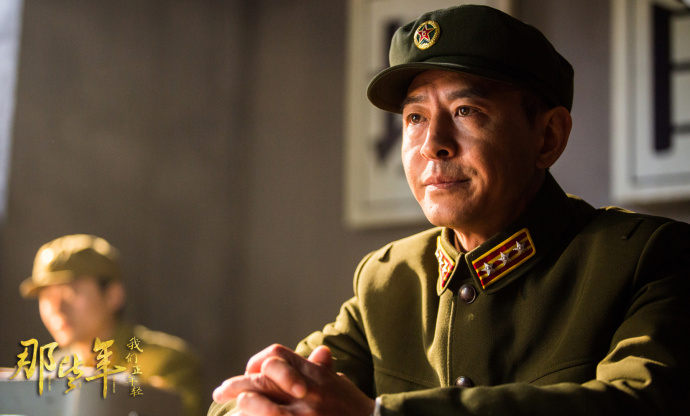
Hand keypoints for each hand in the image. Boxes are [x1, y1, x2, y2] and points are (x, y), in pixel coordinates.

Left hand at [213, 344, 374, 415]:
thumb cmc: (353, 408)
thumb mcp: (339, 384)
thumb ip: (322, 370)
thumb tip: (319, 352)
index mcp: (313, 373)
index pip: (276, 356)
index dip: (257, 362)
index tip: (249, 372)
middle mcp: (307, 390)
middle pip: (263, 379)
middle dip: (236, 385)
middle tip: (220, 392)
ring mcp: (305, 414)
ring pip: (264, 404)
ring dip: (245, 405)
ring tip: (234, 407)